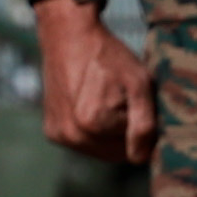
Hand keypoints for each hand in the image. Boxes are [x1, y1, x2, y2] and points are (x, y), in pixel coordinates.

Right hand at [36, 0, 152, 164]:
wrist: (69, 36)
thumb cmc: (109, 57)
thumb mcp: (138, 83)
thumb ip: (144, 125)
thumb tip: (142, 159)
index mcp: (94, 125)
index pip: (134, 151)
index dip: (142, 130)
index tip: (139, 105)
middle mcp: (72, 136)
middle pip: (115, 154)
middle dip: (125, 134)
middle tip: (124, 102)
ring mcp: (59, 135)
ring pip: (99, 151)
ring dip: (109, 134)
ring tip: (107, 101)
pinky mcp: (51, 132)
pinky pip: (82, 143)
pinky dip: (91, 131)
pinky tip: (92, 105)